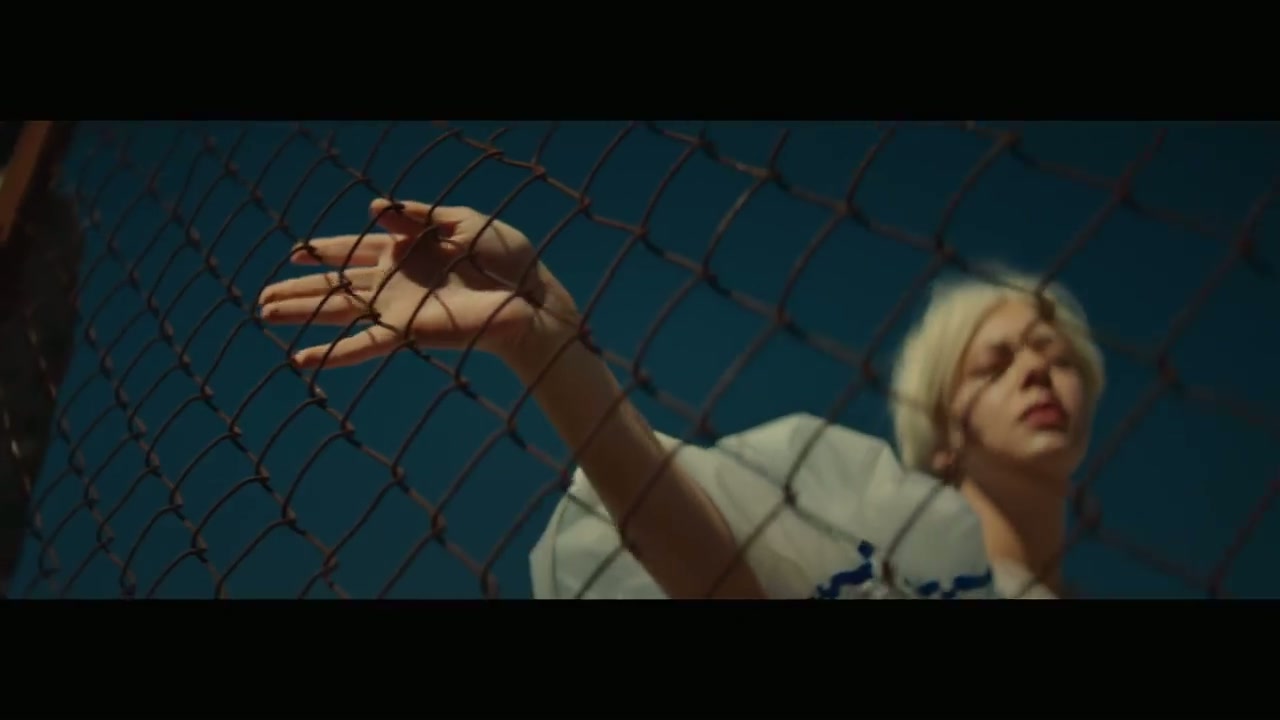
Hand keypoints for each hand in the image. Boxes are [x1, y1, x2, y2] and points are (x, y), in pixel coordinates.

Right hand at [257, 198, 576, 368]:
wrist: (530, 294)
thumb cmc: (505, 257)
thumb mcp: (462, 221)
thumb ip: (418, 216)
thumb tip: (375, 207)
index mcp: (405, 250)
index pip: (353, 248)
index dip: (322, 250)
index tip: (294, 252)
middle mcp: (394, 281)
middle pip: (335, 283)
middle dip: (298, 289)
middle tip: (262, 297)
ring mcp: (397, 307)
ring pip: (337, 310)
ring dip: (300, 312)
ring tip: (264, 314)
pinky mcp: (408, 331)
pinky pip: (362, 344)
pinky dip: (331, 353)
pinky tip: (301, 359)